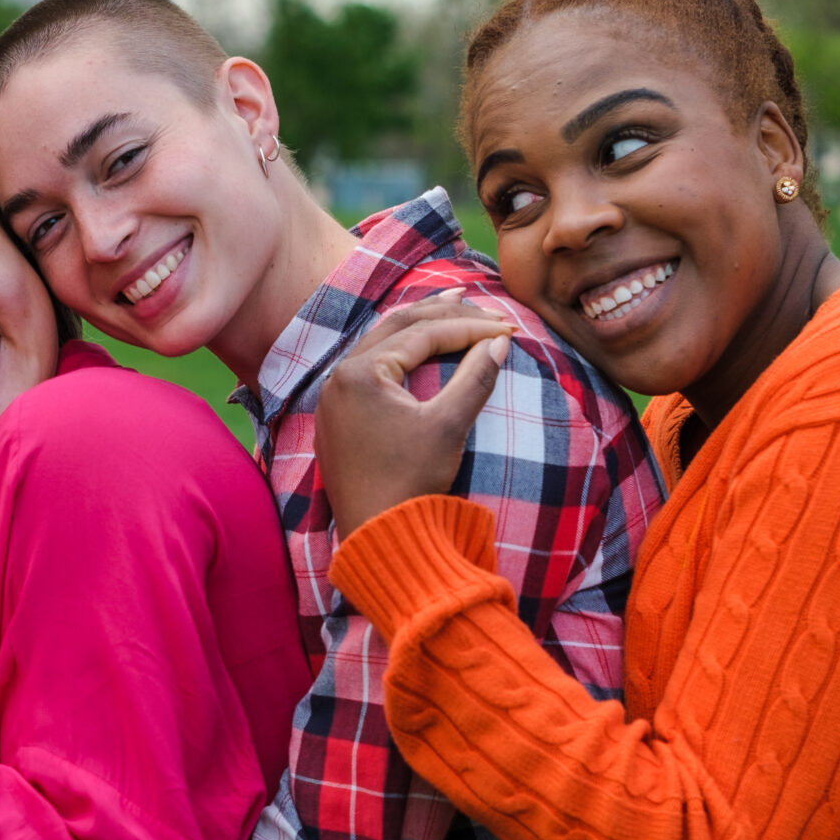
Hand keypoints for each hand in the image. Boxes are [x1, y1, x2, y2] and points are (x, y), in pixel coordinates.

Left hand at [314, 295, 516, 540]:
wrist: (379, 538)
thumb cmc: (411, 483)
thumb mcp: (449, 426)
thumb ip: (475, 379)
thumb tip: (500, 344)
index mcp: (360, 373)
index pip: (422, 334)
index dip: (469, 327)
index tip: (507, 329)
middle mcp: (338, 378)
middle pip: (395, 328)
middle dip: (440, 314)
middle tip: (475, 300)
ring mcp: (333, 399)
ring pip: (379, 346)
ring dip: (415, 329)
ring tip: (448, 312)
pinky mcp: (336, 419)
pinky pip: (367, 370)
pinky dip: (397, 355)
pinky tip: (414, 352)